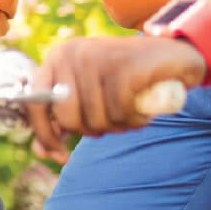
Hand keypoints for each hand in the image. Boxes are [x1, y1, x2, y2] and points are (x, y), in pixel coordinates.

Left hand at [24, 35, 205, 149]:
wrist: (175, 55)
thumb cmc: (128, 79)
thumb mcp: (90, 95)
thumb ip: (63, 118)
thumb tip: (39, 151)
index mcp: (57, 58)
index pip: (35, 102)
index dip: (44, 134)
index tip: (60, 155)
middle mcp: (71, 54)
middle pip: (68, 118)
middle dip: (92, 129)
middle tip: (114, 119)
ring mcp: (96, 58)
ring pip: (96, 119)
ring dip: (119, 125)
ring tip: (132, 109)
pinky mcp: (123, 67)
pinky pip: (120, 113)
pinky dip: (135, 120)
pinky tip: (143, 110)